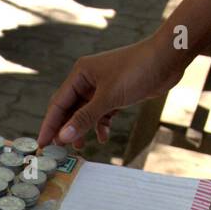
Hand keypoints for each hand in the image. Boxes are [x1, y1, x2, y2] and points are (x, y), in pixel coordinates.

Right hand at [37, 37, 187, 147]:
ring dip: (82, 129)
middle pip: (70, 109)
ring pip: (85, 113)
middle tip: (59, 151)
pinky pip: (102, 113)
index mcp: (80, 74)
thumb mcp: (108, 97)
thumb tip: (64, 136)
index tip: (42, 144)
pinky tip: (103, 137)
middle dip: (65, 129)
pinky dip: (101, 125)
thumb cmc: (137, 70)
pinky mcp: (116, 94)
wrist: (168, 58)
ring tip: (80, 148)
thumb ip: (85, 118)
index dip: (50, 125)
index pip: (58, 103)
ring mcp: (103, 87)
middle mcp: (88, 79)